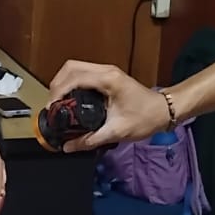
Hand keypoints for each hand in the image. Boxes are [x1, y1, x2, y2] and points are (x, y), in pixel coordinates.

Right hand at [47, 60, 170, 151]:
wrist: (163, 111)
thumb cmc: (145, 118)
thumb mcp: (116, 132)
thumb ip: (89, 140)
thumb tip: (68, 147)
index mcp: (108, 80)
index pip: (73, 78)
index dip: (57, 92)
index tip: (51, 108)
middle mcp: (106, 71)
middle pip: (70, 67)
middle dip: (56, 84)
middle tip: (52, 105)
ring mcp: (106, 71)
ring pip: (74, 67)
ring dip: (62, 82)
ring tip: (58, 102)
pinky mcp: (107, 75)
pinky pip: (82, 72)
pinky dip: (71, 82)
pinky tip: (69, 98)